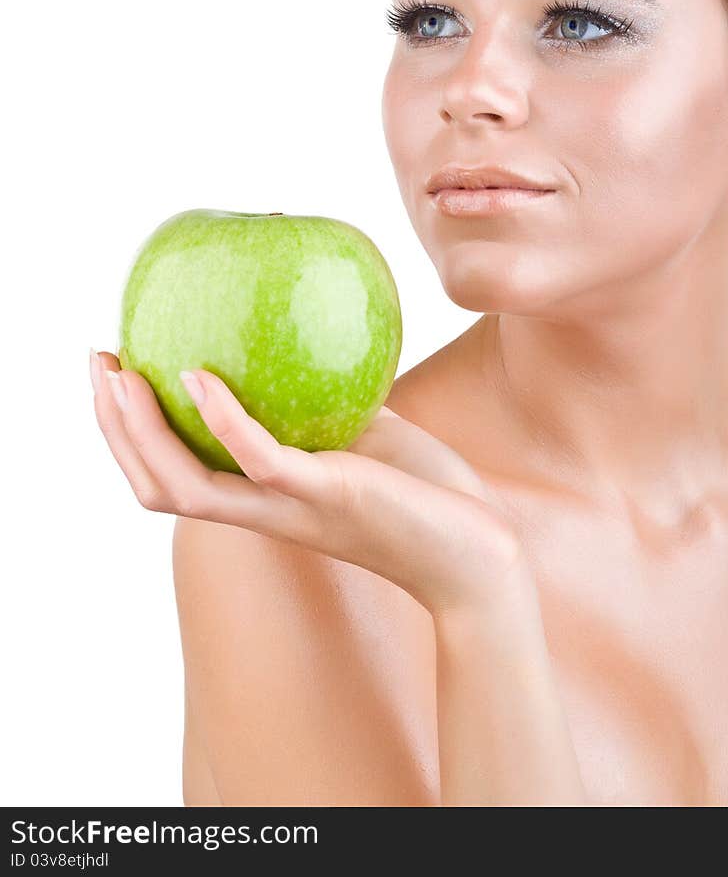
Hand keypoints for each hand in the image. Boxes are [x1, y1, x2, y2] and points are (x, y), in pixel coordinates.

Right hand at [90, 350, 525, 616]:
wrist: (477, 550)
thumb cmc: (423, 491)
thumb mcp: (363, 432)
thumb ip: (326, 399)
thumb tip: (308, 330)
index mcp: (264, 496)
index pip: (174, 474)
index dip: (132, 434)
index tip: (115, 373)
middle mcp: (263, 509)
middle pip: (156, 484)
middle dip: (114, 428)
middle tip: (98, 364)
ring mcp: (289, 507)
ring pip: (184, 484)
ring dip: (141, 431)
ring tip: (121, 375)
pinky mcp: (325, 496)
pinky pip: (256, 459)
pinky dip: (221, 418)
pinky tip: (200, 375)